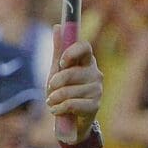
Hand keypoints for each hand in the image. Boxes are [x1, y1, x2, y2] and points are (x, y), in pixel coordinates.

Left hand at [45, 27, 102, 142]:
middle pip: (71, 72)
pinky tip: (56, 111)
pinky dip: (59, 109)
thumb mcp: (58, 72)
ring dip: (55, 99)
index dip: (71, 53)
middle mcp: (95, 73)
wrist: (71, 121)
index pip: (85, 47)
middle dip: (55, 83)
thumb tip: (57, 26)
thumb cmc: (64, 92)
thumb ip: (59, 51)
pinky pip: (71, 104)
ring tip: (53, 103)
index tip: (61, 62)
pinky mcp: (95, 105)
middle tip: (50, 90)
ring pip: (69, 91)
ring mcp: (97, 89)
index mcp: (87, 61)